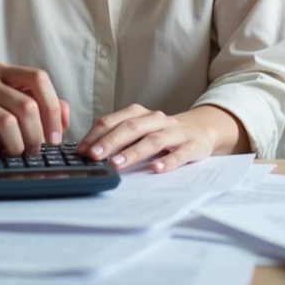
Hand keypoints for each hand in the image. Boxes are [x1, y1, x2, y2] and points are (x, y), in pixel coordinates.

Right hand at [0, 62, 69, 162]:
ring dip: (17, 146)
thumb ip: (42, 109)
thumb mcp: (13, 112)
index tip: (56, 137)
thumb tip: (64, 118)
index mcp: (2, 70)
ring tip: (15, 155)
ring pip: (6, 121)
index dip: (53, 108)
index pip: (38, 78)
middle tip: (35, 152)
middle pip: (25, 104)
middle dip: (36, 134)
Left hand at [77, 104, 217, 172]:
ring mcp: (175, 132)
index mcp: (140, 114)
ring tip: (117, 164)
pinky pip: (179, 154)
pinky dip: (167, 161)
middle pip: (131, 128)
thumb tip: (88, 152)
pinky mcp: (192, 145)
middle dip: (111, 141)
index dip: (96, 135)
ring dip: (133, 152)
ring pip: (152, 140)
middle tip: (95, 155)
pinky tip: (156, 169)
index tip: (82, 150)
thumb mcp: (141, 130)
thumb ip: (119, 137)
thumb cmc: (163, 133)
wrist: (202, 129)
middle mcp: (156, 120)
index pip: (114, 121)